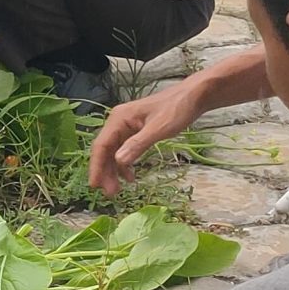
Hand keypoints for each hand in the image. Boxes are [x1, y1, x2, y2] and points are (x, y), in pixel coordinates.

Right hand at [87, 80, 211, 192]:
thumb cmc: (177, 109)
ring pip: (114, 152)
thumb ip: (138, 144)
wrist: (193, 96)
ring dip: (114, 170)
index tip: (95, 185)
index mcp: (119, 118)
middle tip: (110, 193)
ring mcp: (127, 126)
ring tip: (117, 190)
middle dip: (105, 172)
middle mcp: (118, 122)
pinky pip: (124, 150)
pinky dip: (125, 164)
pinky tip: (129, 176)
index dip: (97, 166)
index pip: (101, 145)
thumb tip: (118, 161)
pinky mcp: (136, 131)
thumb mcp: (158, 128)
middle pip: (105, 150)